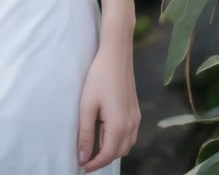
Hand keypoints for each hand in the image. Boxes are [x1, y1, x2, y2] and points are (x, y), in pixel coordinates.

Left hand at [77, 47, 139, 170]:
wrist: (117, 55)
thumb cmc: (99, 77)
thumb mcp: (87, 105)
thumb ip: (85, 134)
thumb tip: (83, 157)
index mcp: (119, 126)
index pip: (108, 155)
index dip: (94, 163)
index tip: (82, 166)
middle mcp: (131, 125)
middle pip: (119, 152)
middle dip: (104, 158)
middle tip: (87, 157)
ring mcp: (136, 118)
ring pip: (127, 145)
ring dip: (113, 150)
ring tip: (95, 146)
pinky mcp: (136, 110)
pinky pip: (131, 134)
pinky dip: (120, 141)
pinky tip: (107, 133)